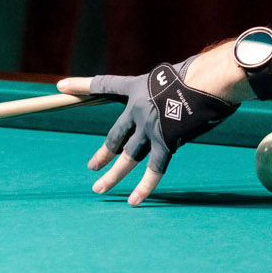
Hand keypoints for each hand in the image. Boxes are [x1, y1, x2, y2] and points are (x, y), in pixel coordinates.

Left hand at [56, 62, 237, 204]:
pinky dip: (145, 186)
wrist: (210, 79)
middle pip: (115, 136)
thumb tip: (177, 117)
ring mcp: (149, 127)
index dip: (82, 85)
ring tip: (99, 188)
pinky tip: (133, 200)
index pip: (105, 86)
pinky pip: (154, 169)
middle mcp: (138, 109)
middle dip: (103, 153)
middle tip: (92, 166)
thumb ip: (170, 98)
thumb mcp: (178, 76)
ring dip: (113, 175)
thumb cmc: (203, 72)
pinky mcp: (166, 142)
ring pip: (128, 157)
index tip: (61, 86)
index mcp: (138, 87)